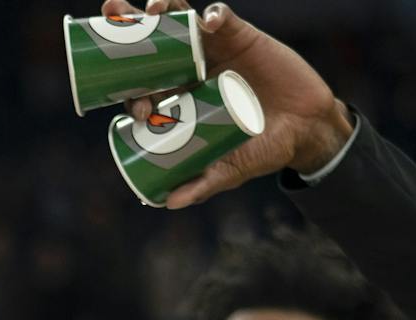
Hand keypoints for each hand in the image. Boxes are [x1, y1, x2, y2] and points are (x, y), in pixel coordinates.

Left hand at [100, 0, 353, 207]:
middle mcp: (190, 71)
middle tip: (111, 12)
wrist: (304, 129)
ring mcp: (212, 50)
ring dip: (164, 9)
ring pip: (180, 22)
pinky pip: (222, 17)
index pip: (145, 90)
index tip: (138, 107)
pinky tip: (209, 21)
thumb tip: (168, 204)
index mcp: (179, 101)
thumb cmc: (261, 151)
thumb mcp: (229, 171)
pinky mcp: (240, 34)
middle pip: (152, 46)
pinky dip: (215, 15)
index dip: (131, 91)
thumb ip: (202, 184)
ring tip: (154, 8)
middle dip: (128, 28)